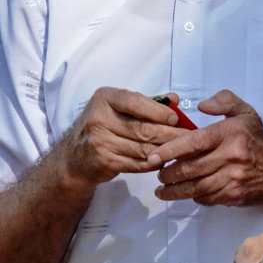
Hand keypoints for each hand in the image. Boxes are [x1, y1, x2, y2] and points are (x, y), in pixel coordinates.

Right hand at [57, 88, 190, 187]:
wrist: (74, 157)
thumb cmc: (103, 125)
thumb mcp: (119, 107)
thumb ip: (147, 102)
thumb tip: (175, 98)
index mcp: (105, 98)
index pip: (135, 102)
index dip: (158, 111)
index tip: (175, 119)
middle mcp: (99, 118)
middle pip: (142, 128)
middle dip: (170, 134)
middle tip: (188, 138)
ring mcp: (99, 142)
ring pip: (142, 148)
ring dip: (165, 150)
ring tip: (181, 150)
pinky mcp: (104, 162)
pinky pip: (136, 163)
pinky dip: (153, 163)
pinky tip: (164, 160)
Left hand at [151, 90, 262, 206]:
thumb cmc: (260, 141)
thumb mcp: (246, 113)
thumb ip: (224, 101)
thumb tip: (202, 106)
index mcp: (231, 133)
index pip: (194, 142)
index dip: (170, 150)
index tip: (153, 156)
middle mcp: (232, 156)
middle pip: (190, 168)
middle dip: (168, 174)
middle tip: (158, 174)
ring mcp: (233, 178)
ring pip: (195, 188)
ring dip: (174, 191)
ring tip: (162, 190)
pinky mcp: (234, 195)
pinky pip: (206, 198)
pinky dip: (193, 197)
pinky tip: (186, 193)